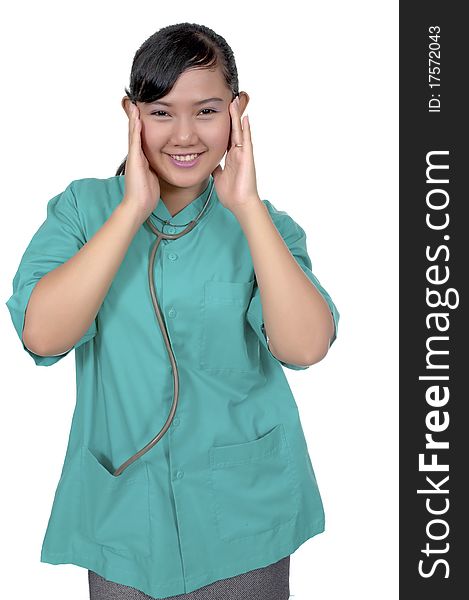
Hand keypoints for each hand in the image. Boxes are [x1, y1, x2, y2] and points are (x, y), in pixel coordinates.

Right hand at [121, 103, 160, 221]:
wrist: (139, 205)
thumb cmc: (147, 195)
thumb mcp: (154, 177)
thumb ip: (156, 168)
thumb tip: (165, 165)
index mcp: (142, 159)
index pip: (142, 138)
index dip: (142, 125)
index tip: (144, 112)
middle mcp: (136, 155)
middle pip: (135, 132)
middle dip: (135, 117)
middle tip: (134, 101)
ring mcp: (134, 157)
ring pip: (134, 133)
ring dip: (134, 117)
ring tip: (134, 103)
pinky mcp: (134, 160)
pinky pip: (135, 140)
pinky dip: (136, 128)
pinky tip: (137, 116)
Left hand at [211, 97, 260, 211]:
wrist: (240, 204)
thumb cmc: (231, 194)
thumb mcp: (218, 177)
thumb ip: (216, 168)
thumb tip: (209, 163)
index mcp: (231, 157)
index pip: (226, 136)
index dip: (224, 124)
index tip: (220, 111)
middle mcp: (238, 153)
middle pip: (233, 130)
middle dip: (231, 115)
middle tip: (229, 99)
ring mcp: (243, 155)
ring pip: (239, 131)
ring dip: (237, 117)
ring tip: (235, 102)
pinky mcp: (247, 158)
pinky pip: (246, 141)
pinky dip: (245, 130)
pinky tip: (244, 118)